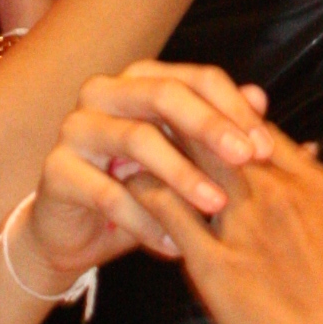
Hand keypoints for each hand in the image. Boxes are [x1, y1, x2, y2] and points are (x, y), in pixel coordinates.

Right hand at [25, 60, 274, 272]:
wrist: (76, 234)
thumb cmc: (141, 190)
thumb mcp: (187, 161)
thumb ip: (221, 130)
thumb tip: (263, 100)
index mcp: (140, 80)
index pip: (196, 77)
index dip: (234, 108)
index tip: (266, 148)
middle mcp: (105, 93)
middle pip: (163, 94)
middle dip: (210, 126)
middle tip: (246, 159)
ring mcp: (76, 128)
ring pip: (137, 140)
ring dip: (183, 175)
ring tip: (216, 206)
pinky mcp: (57, 169)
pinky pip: (108, 193)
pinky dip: (147, 221)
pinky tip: (176, 245)